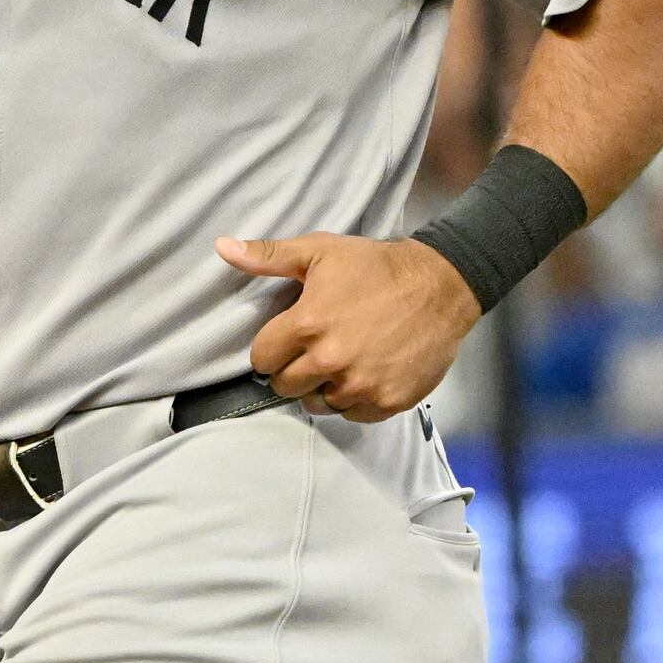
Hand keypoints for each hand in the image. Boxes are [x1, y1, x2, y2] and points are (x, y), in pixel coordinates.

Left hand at [214, 231, 479, 421]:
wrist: (441, 286)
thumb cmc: (376, 266)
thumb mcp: (320, 251)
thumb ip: (268, 256)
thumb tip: (222, 247)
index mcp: (307, 326)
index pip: (261, 359)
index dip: (272, 349)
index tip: (288, 339)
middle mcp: (330, 361)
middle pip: (286, 386)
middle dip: (294, 370)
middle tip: (315, 350)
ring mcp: (360, 386)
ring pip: (319, 404)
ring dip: (324, 388)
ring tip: (341, 363)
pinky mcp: (387, 402)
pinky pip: (353, 415)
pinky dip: (355, 400)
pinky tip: (365, 374)